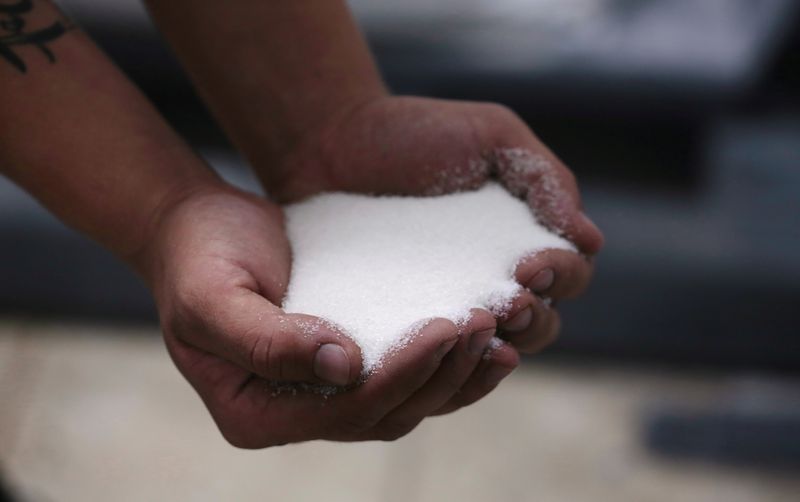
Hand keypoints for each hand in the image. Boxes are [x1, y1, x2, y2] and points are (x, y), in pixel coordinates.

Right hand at [136, 183, 517, 446]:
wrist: (198, 229)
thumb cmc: (197, 258)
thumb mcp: (213, 297)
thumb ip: (267, 341)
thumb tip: (344, 366)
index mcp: (256, 414)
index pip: (345, 411)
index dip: (400, 376)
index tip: (444, 326)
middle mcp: (295, 414)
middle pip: (385, 415)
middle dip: (441, 375)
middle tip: (485, 325)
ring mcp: (323, 393)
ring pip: (406, 404)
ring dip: (455, 376)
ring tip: (499, 338)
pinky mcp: (348, 363)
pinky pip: (406, 374)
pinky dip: (446, 362)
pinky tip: (483, 336)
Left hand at [267, 96, 602, 406]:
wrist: (334, 142)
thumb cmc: (417, 133)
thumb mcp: (490, 136)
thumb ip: (543, 177)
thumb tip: (589, 239)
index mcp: (525, 242)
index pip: (569, 275)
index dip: (562, 275)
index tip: (532, 263)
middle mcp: (493, 282)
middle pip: (541, 326)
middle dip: (535, 319)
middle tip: (512, 304)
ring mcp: (447, 308)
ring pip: (492, 350)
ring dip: (499, 344)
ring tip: (482, 325)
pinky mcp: (400, 324)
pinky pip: (430, 357)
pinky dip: (443, 362)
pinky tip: (438, 350)